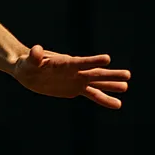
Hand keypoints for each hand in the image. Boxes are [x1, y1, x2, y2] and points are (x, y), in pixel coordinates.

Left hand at [12, 44, 130, 109]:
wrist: (28, 70)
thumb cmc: (27, 63)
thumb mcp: (28, 61)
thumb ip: (34, 56)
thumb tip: (36, 49)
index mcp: (65, 63)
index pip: (80, 62)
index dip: (92, 61)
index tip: (107, 59)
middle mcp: (74, 71)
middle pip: (94, 73)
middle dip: (110, 75)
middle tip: (127, 75)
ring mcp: (76, 79)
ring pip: (97, 83)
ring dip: (111, 85)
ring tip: (126, 87)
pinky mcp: (75, 88)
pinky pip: (92, 94)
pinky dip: (104, 99)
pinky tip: (117, 104)